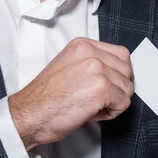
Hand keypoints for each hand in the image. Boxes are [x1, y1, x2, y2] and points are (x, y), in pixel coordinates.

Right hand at [8, 37, 133, 150]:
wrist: (30, 113)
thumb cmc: (45, 97)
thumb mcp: (68, 65)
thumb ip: (91, 62)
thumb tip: (115, 72)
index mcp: (82, 44)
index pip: (121, 54)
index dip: (117, 74)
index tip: (107, 85)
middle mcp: (90, 52)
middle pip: (127, 70)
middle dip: (117, 88)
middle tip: (97, 98)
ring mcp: (97, 69)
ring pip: (127, 88)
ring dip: (114, 102)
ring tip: (91, 105)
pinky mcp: (101, 89)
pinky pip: (123, 103)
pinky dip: (112, 113)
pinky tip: (92, 113)